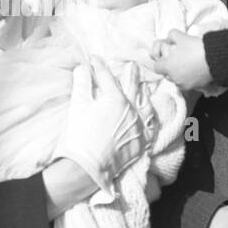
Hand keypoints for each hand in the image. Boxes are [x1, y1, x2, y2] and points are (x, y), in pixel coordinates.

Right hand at [54, 60, 147, 194]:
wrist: (86, 168)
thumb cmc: (79, 135)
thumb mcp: (77, 105)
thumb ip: (82, 83)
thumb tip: (83, 67)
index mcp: (115, 99)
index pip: (107, 77)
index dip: (99, 66)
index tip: (94, 59)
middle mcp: (131, 110)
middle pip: (132, 87)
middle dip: (130, 74)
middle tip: (132, 65)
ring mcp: (138, 127)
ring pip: (145, 104)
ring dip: (144, 93)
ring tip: (144, 86)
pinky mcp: (140, 142)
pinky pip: (150, 125)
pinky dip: (150, 116)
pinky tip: (149, 113)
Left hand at [150, 29, 213, 89]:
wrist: (216, 59)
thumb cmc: (196, 48)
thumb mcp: (182, 37)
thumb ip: (172, 35)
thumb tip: (170, 38)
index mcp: (168, 67)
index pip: (157, 67)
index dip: (161, 61)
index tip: (168, 57)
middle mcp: (174, 78)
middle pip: (167, 74)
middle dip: (171, 67)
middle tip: (179, 58)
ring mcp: (185, 84)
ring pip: (177, 80)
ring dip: (180, 73)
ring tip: (189, 63)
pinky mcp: (196, 87)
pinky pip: (188, 83)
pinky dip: (190, 78)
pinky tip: (196, 69)